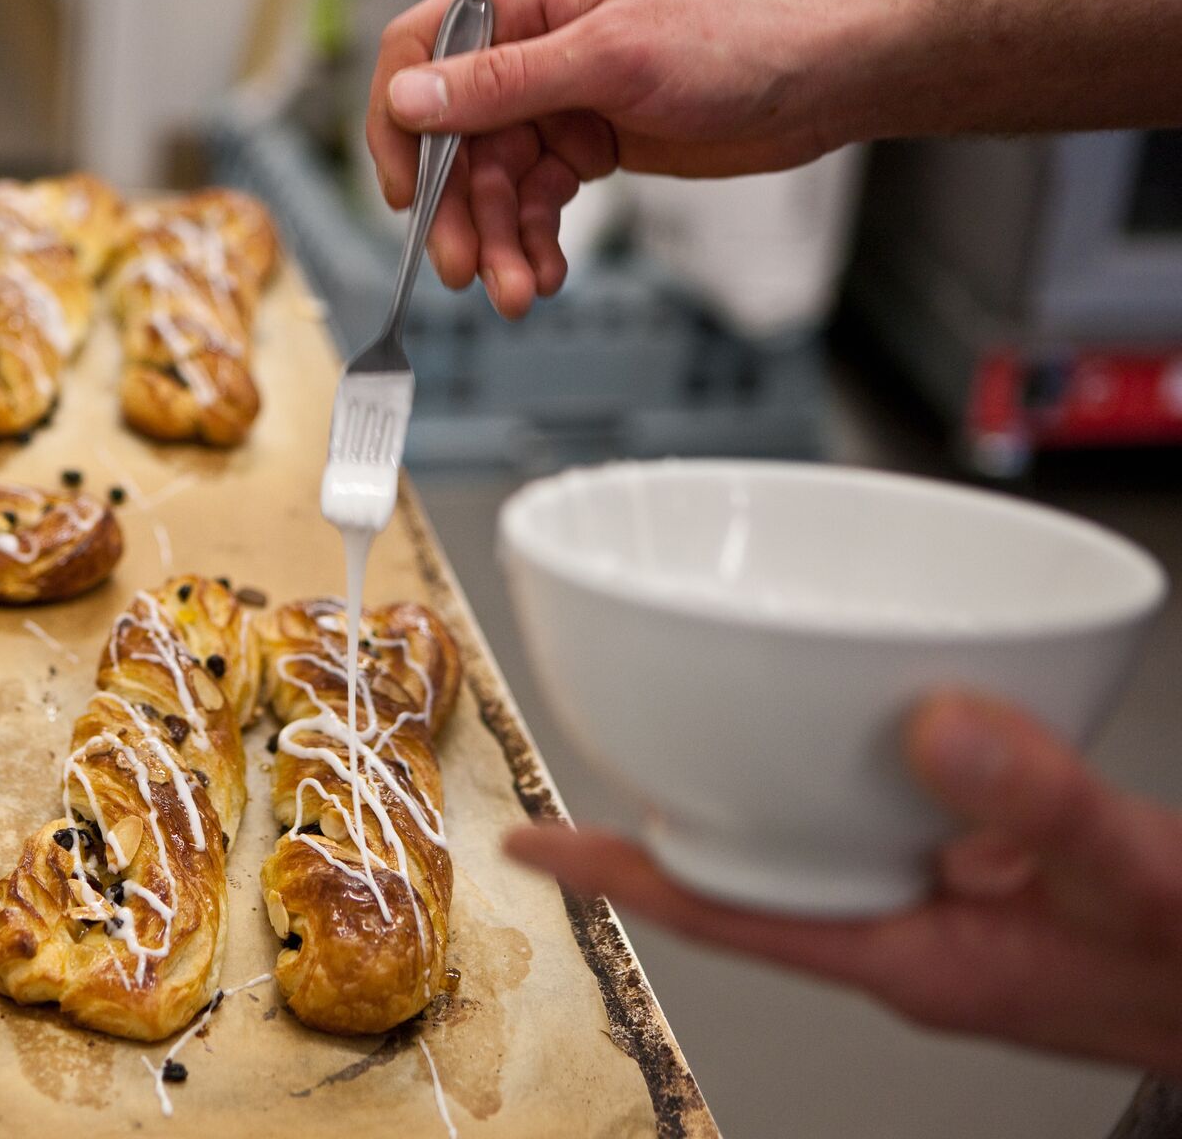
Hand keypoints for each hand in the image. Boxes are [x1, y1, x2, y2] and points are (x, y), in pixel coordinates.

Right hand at [367, 0, 871, 317]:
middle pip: (455, 137)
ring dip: (500, 240)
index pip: (419, 53)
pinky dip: (535, 240)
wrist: (819, 79)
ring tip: (517, 291)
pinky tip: (546, 272)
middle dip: (459, 210)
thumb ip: (503, 83)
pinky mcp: (585, 142)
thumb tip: (409, 98)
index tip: (407, 193)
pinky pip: (536, 200)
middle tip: (464, 270)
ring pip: (495, 181)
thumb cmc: (732, 40)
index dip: (400, 125)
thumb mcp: (609, 60)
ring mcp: (556, 96)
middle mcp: (529, 45)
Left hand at [505, 690, 1181, 1074]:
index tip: (532, 842)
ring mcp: (943, 907)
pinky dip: (866, 762)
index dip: (618, 873)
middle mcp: (906, 931)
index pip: (722, 911)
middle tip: (607, 736)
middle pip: (754, 867)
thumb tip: (934, 724)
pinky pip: (891, 815)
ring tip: (712, 702)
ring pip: (821, 834)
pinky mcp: (987, 876)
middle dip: (676, 809)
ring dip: (770, 774)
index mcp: (908, 954)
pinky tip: (883, 714)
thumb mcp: (1133, 880)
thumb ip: (1041, 803)